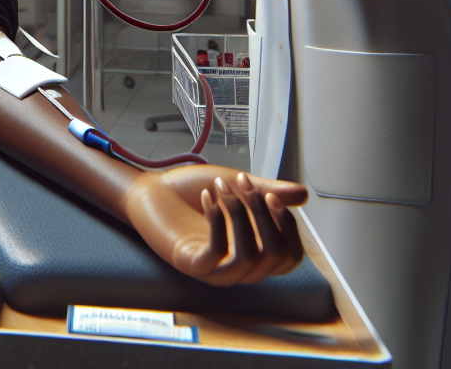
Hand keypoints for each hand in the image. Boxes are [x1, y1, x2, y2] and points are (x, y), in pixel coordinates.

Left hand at [123, 166, 305, 284]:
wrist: (149, 191)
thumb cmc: (190, 193)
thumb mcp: (234, 187)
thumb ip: (267, 191)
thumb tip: (302, 194)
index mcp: (252, 251)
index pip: (289, 256)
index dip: (287, 227)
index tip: (270, 194)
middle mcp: (238, 267)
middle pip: (274, 256)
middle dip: (262, 213)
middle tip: (240, 181)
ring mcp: (215, 270)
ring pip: (249, 257)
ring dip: (239, 214)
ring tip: (219, 187)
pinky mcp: (191, 264)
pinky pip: (216, 253)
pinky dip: (216, 220)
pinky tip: (207, 197)